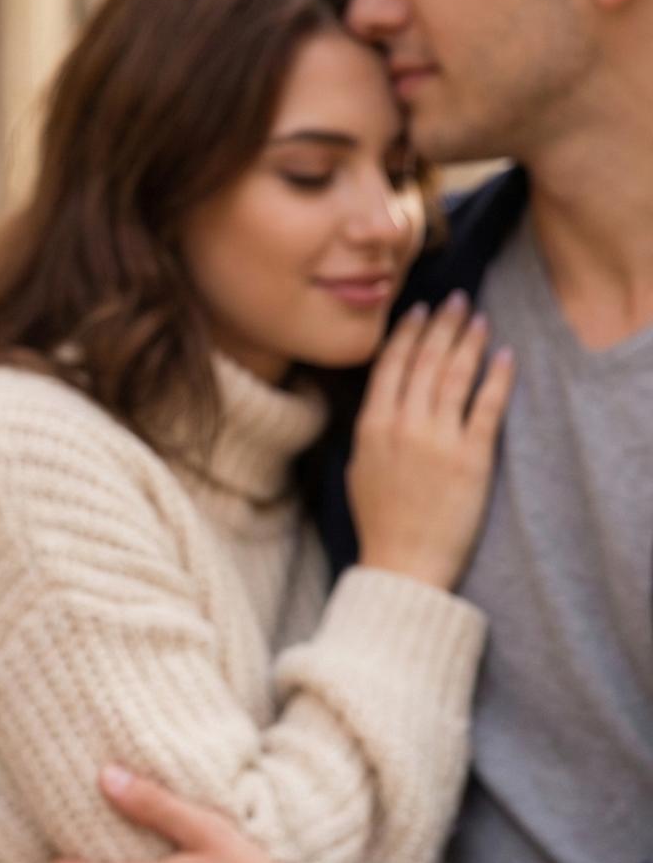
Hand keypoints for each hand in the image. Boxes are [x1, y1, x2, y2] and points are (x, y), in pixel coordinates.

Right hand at [348, 292, 515, 590]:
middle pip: (426, 361)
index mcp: (371, 427)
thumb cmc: (379, 521)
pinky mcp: (471, 456)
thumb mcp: (357, 469)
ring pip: (455, 375)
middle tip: (456, 300)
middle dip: (442, 325)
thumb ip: (370, 430)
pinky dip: (498, 376)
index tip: (419, 310)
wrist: (403, 562)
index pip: (391, 366)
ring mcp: (438, 439)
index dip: (407, 333)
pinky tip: (505, 355)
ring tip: (479, 319)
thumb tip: (383, 400)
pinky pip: (488, 405)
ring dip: (469, 341)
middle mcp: (403, 426)